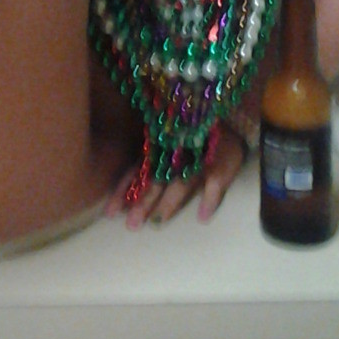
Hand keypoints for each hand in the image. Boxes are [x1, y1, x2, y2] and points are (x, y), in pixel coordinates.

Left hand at [105, 125, 246, 226]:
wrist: (230, 112)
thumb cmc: (192, 129)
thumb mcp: (166, 138)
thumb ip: (146, 161)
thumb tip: (123, 190)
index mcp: (159, 146)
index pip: (137, 171)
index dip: (123, 190)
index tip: (109, 213)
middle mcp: (176, 152)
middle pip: (156, 179)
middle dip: (143, 202)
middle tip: (131, 225)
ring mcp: (200, 157)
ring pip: (182, 181)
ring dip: (169, 202)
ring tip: (157, 222)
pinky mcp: (224, 161)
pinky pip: (217, 181)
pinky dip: (210, 199)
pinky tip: (202, 217)